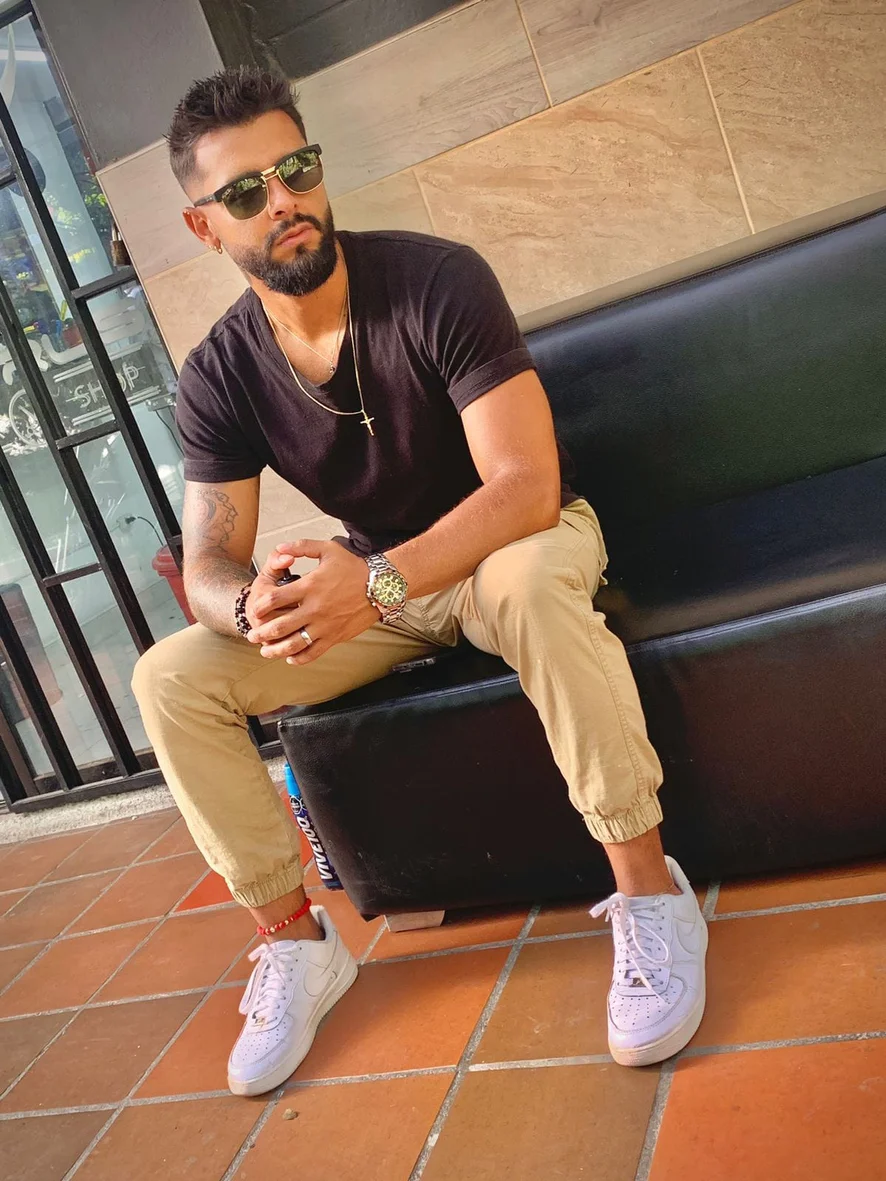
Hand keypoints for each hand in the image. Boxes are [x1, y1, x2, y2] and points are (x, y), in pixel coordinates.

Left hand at [246, 540, 378, 664]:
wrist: (381, 585)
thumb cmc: (353, 566)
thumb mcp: (327, 549)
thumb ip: (301, 547)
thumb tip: (280, 548)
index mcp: (310, 586)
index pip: (276, 599)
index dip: (260, 606)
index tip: (255, 610)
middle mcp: (316, 608)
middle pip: (280, 626)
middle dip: (261, 633)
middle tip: (251, 635)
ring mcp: (326, 625)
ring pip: (295, 643)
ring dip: (276, 650)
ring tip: (265, 651)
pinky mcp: (336, 636)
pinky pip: (314, 652)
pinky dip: (300, 658)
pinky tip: (291, 658)